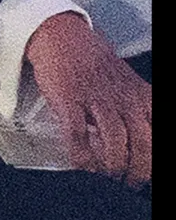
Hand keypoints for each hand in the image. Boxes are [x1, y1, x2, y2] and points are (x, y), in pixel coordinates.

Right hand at [25, 12, 151, 186]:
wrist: (62, 36)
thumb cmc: (94, 63)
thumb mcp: (129, 84)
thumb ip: (139, 110)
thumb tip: (141, 144)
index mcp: (143, 96)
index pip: (158, 133)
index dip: (153, 160)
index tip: (147, 176)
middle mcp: (125, 99)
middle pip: (143, 143)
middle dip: (138, 170)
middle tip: (130, 183)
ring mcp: (97, 99)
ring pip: (115, 142)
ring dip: (113, 166)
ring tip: (108, 177)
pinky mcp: (70, 99)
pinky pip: (77, 134)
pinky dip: (82, 154)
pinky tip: (82, 165)